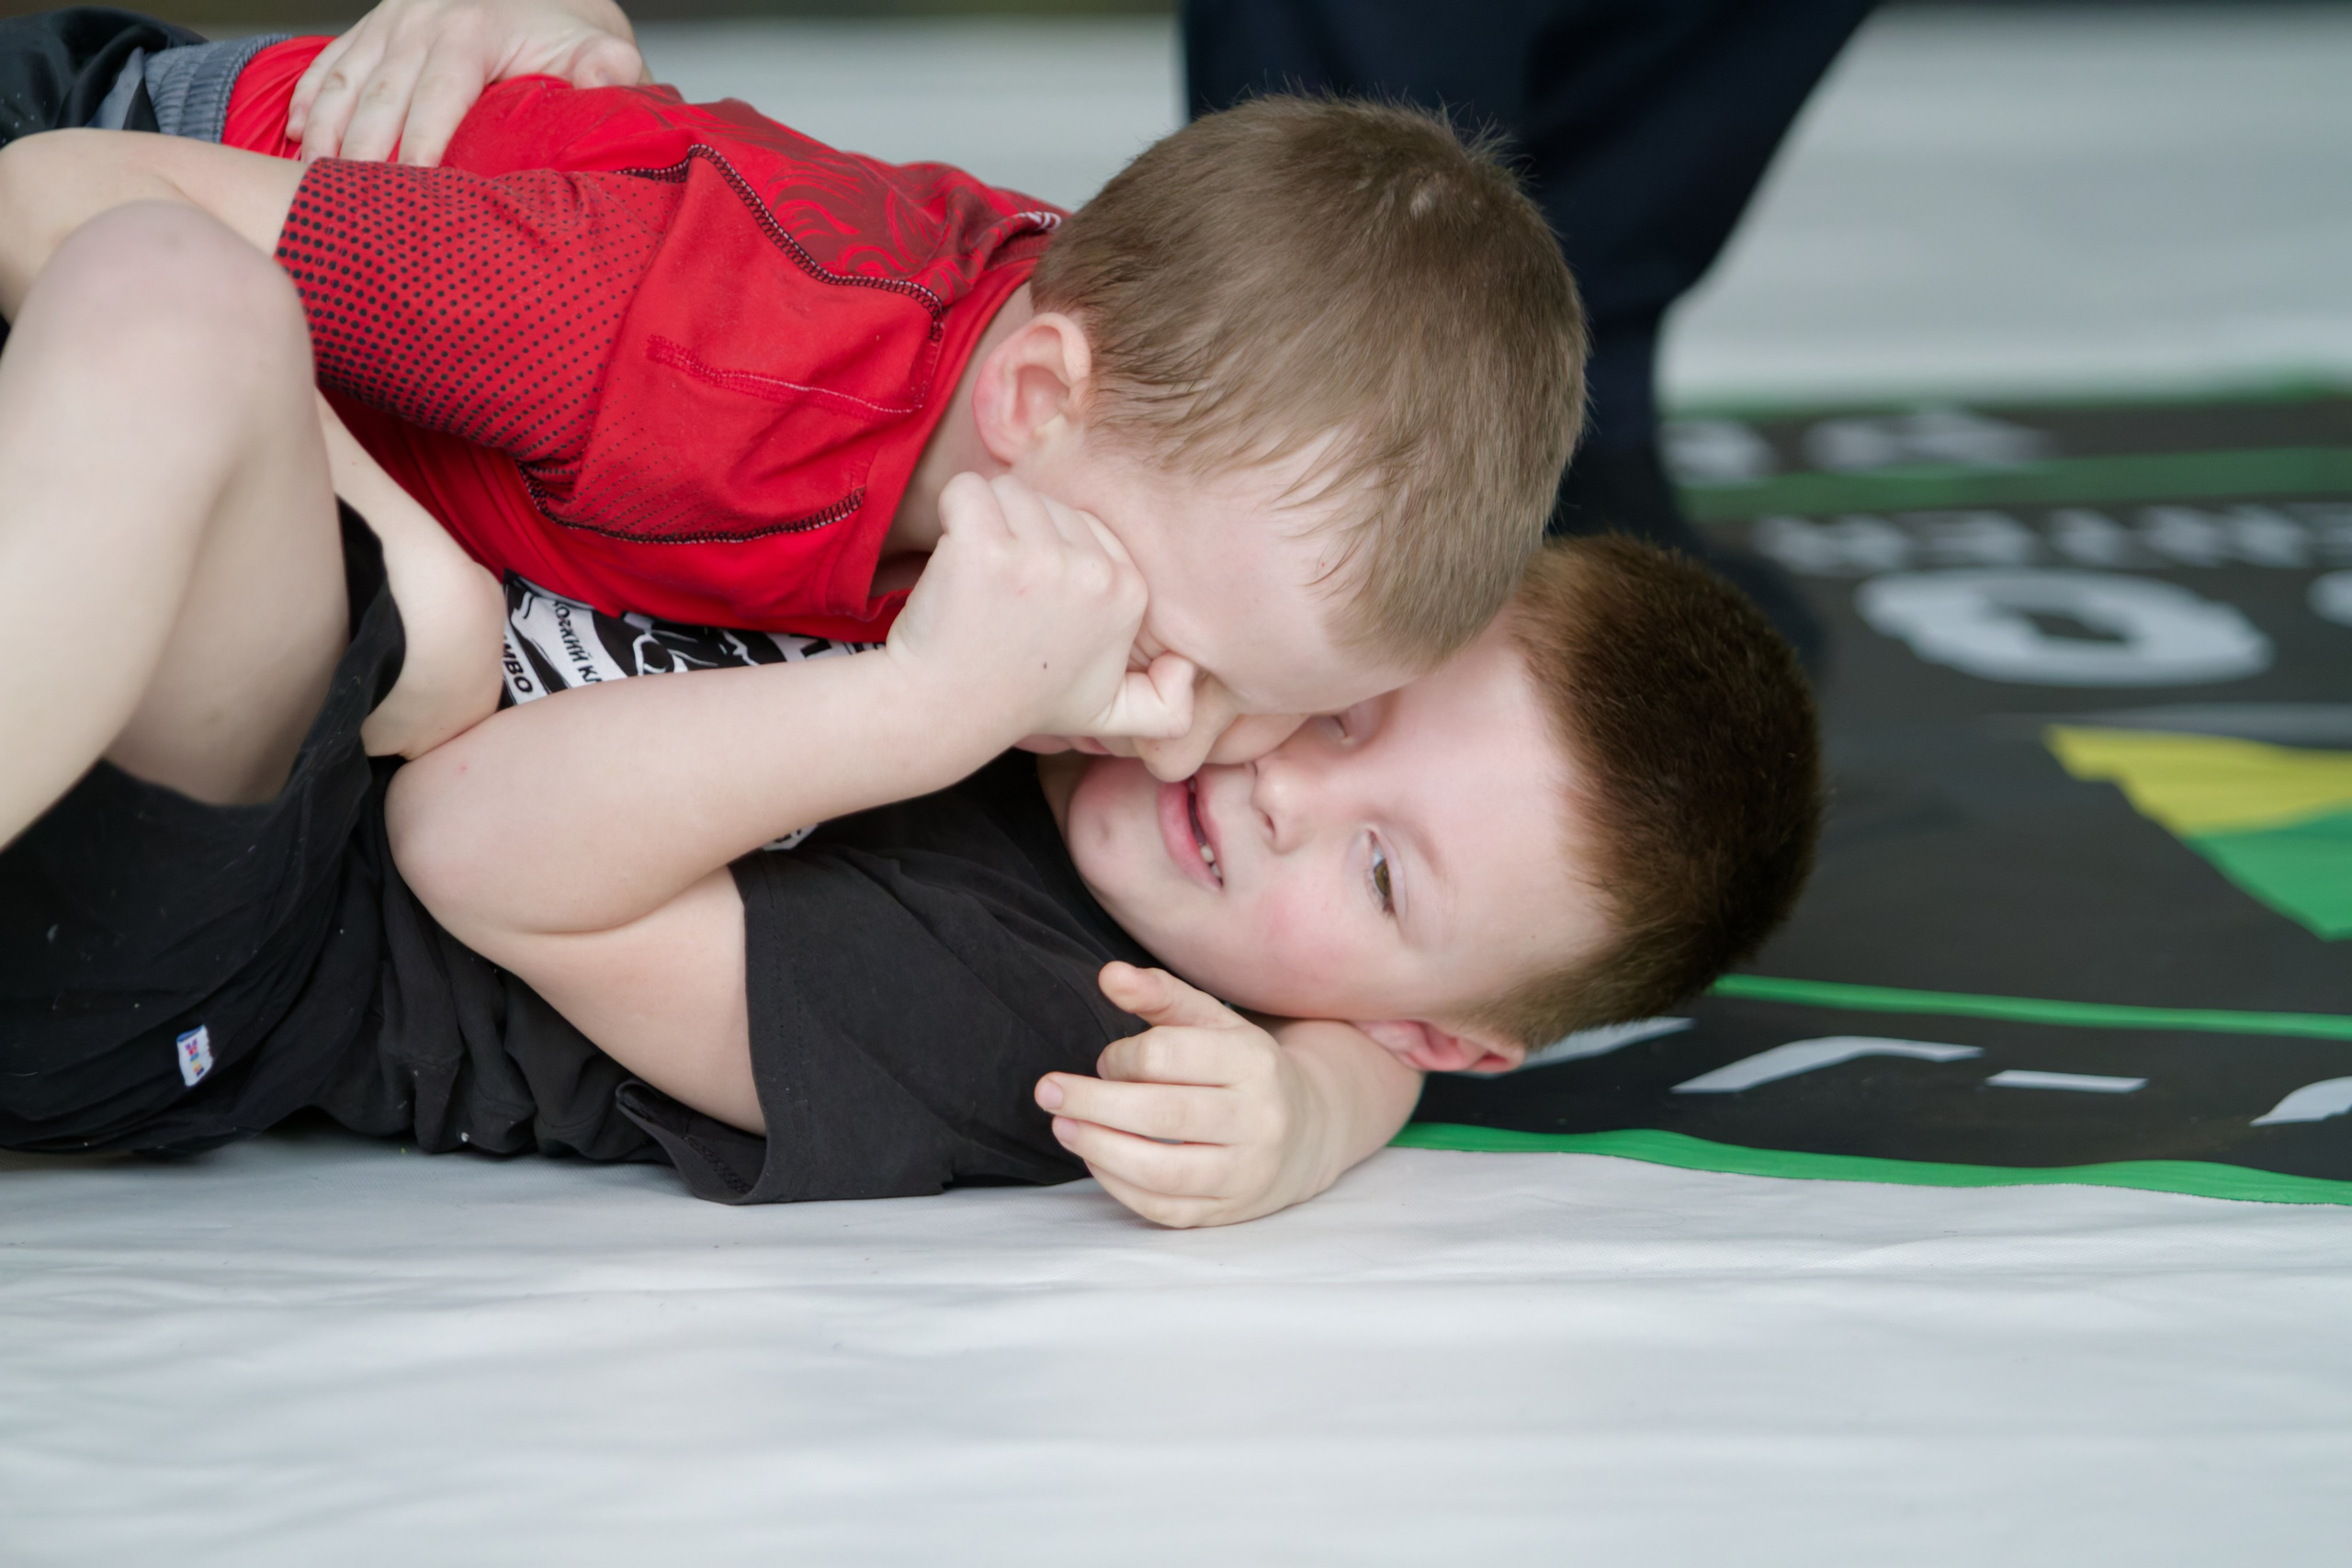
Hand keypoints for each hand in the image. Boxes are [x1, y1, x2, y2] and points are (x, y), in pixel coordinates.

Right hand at [288, 0, 645, 165]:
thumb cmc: (570, 33)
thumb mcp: (602, 48)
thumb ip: (608, 67)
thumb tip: (608, 78)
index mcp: (473, 29)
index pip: (437, 97)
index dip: (418, 145)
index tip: (405, 189)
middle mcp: (423, 18)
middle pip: (380, 95)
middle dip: (357, 151)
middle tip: (343, 204)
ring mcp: (392, 19)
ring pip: (344, 79)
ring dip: (321, 130)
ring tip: (309, 180)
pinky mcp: (375, 26)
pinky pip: (330, 61)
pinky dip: (307, 97)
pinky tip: (293, 134)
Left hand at [888, 473, 1193, 743]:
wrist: (945, 713)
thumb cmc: (1023, 701)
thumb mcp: (1109, 715)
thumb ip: (1164, 703)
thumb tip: (1188, 671)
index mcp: (1131, 592)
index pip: (1087, 524)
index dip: (1052, 553)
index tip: (1035, 605)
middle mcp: (1095, 573)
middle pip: (1051, 504)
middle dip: (1022, 537)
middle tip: (1005, 599)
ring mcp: (1038, 559)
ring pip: (1011, 491)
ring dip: (987, 524)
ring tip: (981, 583)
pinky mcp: (983, 547)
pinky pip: (966, 489)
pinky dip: (952, 512)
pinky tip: (954, 558)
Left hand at [1035, 964, 1340, 1227]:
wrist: (1309, 1131)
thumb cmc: (1244, 1068)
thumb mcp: (1214, 1022)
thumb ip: (1160, 995)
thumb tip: (1108, 975)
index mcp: (1254, 1061)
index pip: (1168, 1056)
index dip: (1121, 1057)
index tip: (1107, 1061)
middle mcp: (1259, 1118)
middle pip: (1162, 1114)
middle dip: (1093, 1103)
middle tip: (1047, 1091)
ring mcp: (1247, 1171)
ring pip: (1162, 1170)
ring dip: (1099, 1148)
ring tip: (1062, 1127)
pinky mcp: (1229, 1211)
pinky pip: (1164, 1207)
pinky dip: (1119, 1186)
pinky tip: (1095, 1160)